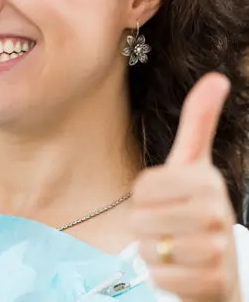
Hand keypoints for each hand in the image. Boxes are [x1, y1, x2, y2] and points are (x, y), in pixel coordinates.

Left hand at [130, 73, 240, 301]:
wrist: (217, 265)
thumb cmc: (194, 209)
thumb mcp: (193, 164)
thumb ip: (199, 121)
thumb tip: (216, 77)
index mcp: (206, 180)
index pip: (142, 187)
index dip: (144, 197)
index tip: (164, 199)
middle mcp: (216, 213)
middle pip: (140, 219)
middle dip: (146, 226)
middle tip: (168, 226)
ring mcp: (216, 250)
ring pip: (148, 248)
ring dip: (153, 251)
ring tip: (173, 246)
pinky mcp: (210, 282)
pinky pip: (158, 277)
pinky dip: (161, 275)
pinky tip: (179, 269)